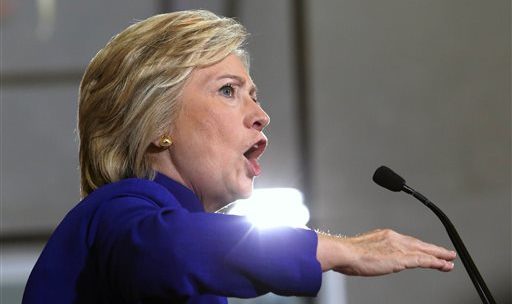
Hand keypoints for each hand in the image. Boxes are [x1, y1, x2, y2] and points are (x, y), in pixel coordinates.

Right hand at [317, 229, 455, 275]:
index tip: (426, 249)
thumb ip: (373, 252)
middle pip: (419, 243)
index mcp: (384, 235)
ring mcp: (399, 247)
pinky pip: (424, 260)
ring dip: (439, 255)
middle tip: (447, 253)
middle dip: (434, 249)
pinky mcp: (402, 258)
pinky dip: (435, 262)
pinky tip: (443, 265)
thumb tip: (373, 258)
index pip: (407, 241)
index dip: (419, 246)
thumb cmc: (348, 254)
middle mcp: (394, 238)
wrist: (345, 253)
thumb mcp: (362, 250)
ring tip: (449, 259)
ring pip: (425, 251)